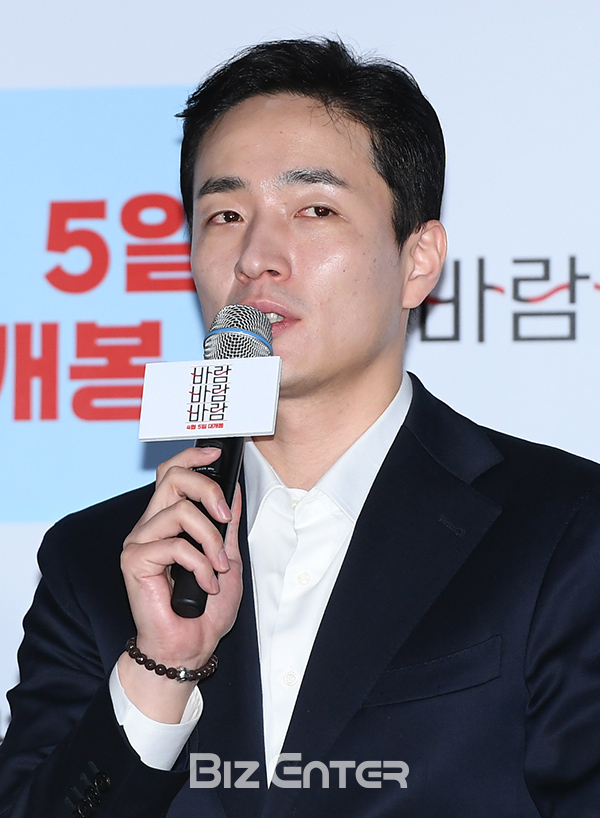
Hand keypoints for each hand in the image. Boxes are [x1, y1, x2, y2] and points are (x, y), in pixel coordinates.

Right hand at [118, 446, 242, 721]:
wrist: (190, 646)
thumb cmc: (206, 608)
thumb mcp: (228, 557)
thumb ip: (227, 525)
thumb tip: (234, 490)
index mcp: (169, 521)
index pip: (172, 474)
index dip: (193, 458)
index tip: (218, 454)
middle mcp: (150, 525)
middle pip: (172, 478)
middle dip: (207, 489)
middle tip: (225, 517)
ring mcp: (139, 542)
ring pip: (179, 511)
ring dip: (210, 539)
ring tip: (220, 566)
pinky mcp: (135, 561)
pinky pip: (174, 545)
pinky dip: (200, 564)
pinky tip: (206, 584)